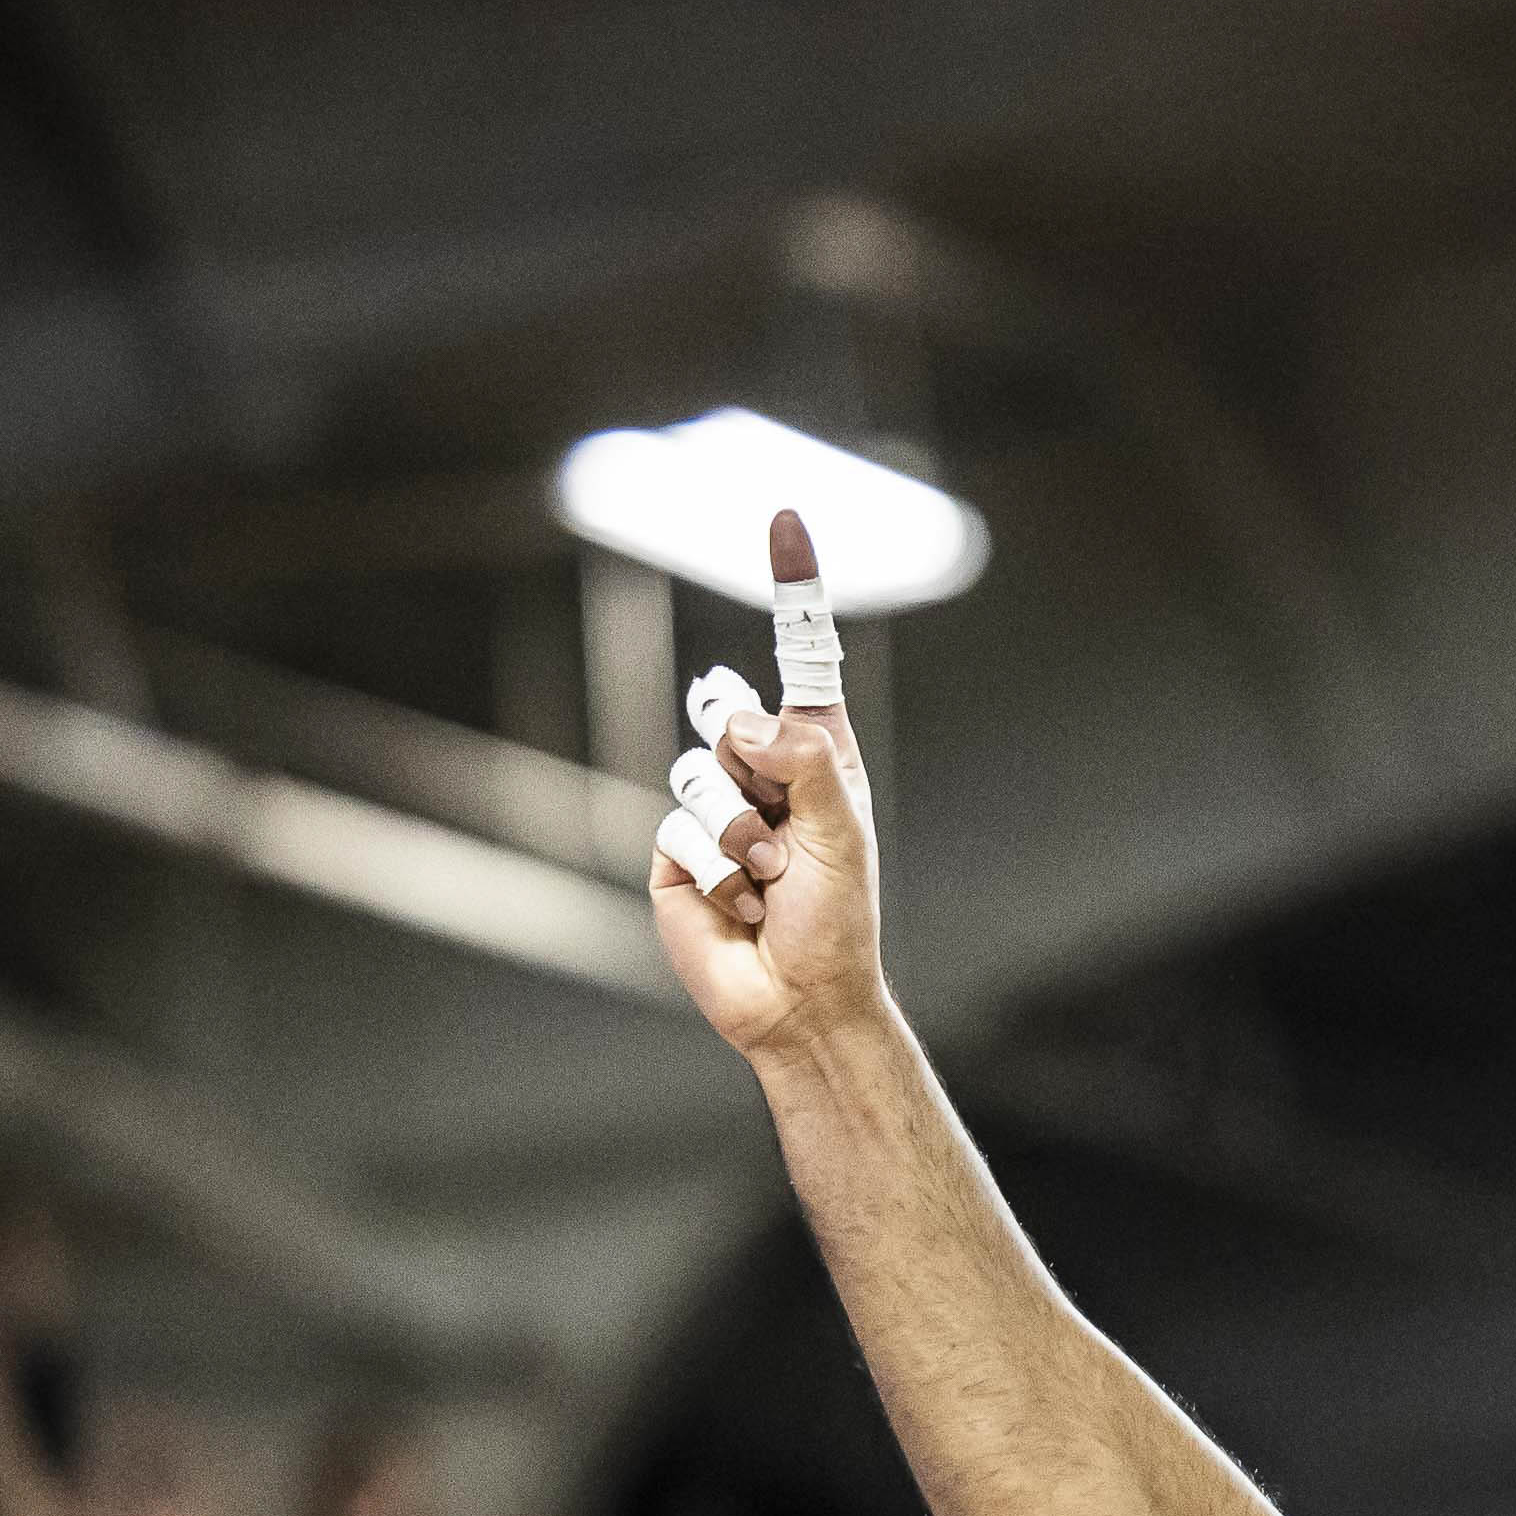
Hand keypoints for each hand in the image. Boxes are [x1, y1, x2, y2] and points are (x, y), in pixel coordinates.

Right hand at [643, 511, 884, 1060]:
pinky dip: (716, 876)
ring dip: (742, 841)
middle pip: (726, 713)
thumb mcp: (841, 830)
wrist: (797, 999)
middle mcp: (760, 769)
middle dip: (752, 768)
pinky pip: (677, 833)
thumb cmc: (837, 919)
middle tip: (784, 832)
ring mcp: (711, 807)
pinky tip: (738, 908)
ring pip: (695, 777)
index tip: (785, 516)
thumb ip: (803, 760)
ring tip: (769, 883)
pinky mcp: (673, 852)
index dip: (792, 587)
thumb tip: (741, 717)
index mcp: (815, 751)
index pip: (800, 656)